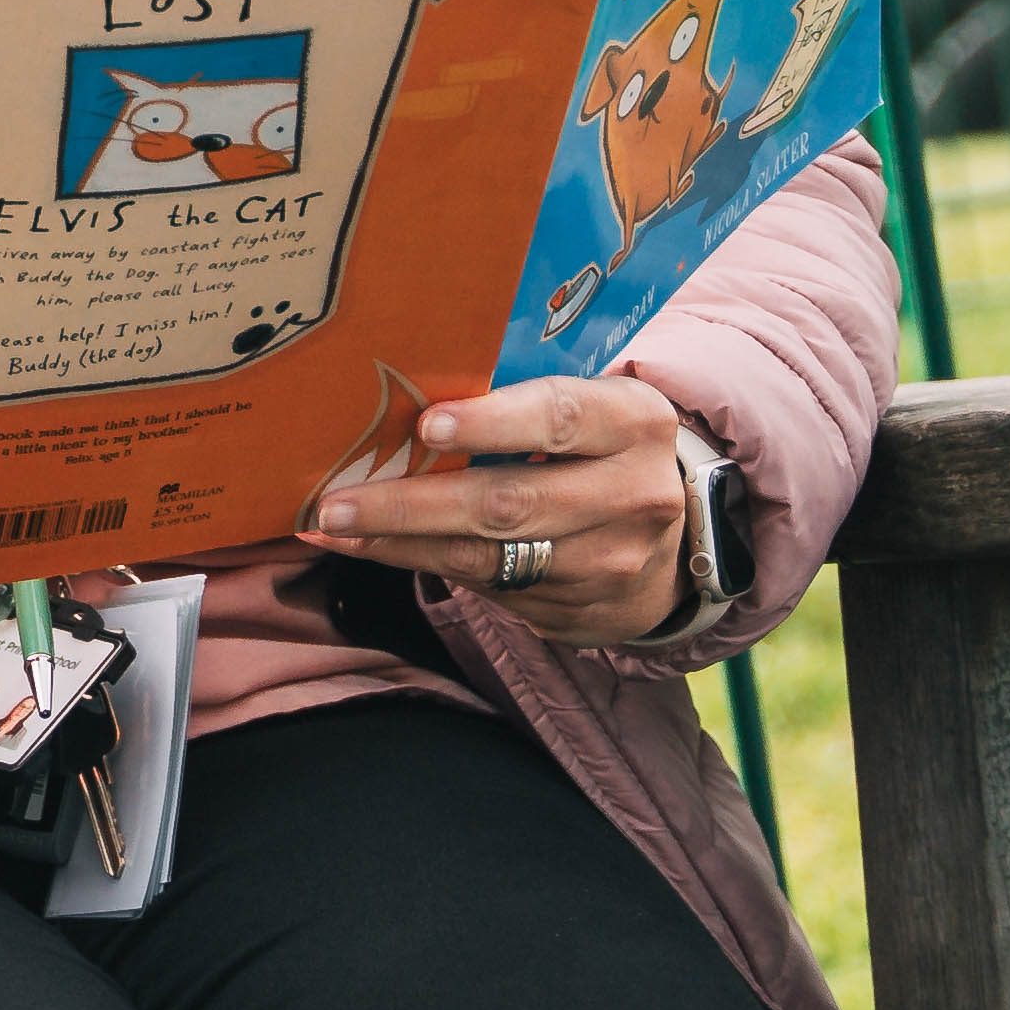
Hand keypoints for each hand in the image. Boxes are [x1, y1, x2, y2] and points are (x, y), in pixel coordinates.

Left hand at [302, 371, 698, 646]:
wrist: (676, 539)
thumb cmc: (602, 450)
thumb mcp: (592, 411)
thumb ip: (524, 403)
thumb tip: (408, 399)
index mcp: (634, 423)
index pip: (560, 419)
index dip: (492, 423)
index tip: (426, 428)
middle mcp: (633, 495)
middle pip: (511, 503)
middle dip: (414, 504)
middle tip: (337, 501)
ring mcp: (610, 562)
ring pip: (490, 558)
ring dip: (401, 543)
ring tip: (334, 528)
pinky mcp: (583, 611)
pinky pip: (490, 588)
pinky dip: (424, 566)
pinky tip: (374, 549)